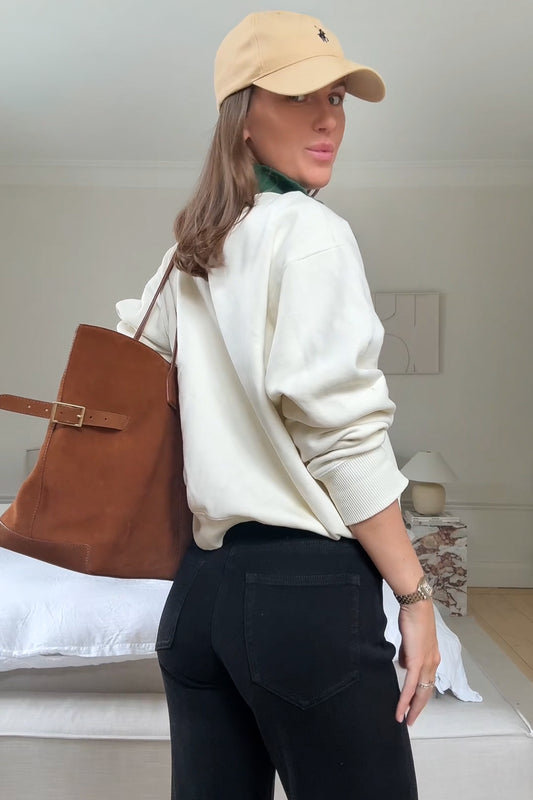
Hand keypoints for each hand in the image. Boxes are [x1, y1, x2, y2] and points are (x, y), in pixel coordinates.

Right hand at [395, 601, 439, 725]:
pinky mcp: (417, 662)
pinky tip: (400, 709)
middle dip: (418, 708)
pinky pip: (411, 686)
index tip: (414, 705)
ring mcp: (426, 663)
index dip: (421, 695)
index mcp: (432, 657)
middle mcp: (433, 663)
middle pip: (427, 692)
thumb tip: (404, 666)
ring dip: (412, 708)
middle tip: (411, 720)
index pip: (428, 681)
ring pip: (420, 692)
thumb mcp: (411, 640)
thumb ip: (408, 654)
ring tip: (405, 719)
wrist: (416, 606)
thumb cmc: (413, 618)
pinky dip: (405, 700)